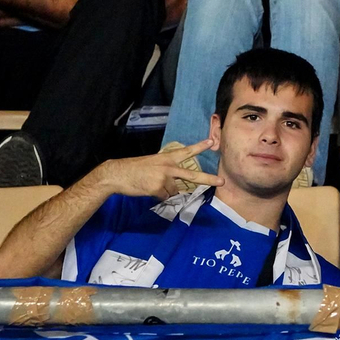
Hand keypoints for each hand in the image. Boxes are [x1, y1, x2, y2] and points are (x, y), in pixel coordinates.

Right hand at [92, 139, 221, 199]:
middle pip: (191, 175)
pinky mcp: (158, 189)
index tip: (212, 142)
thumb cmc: (134, 169)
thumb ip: (167, 171)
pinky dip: (158, 196)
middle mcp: (168, 167)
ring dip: (165, 191)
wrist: (117, 174)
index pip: (186, 151)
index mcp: (166, 158)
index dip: (199, 147)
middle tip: (222, 181)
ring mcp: (163, 178)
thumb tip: (176, 186)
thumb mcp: (153, 164)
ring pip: (173, 191)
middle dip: (208, 179)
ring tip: (150, 184)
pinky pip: (165, 197)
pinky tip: (148, 190)